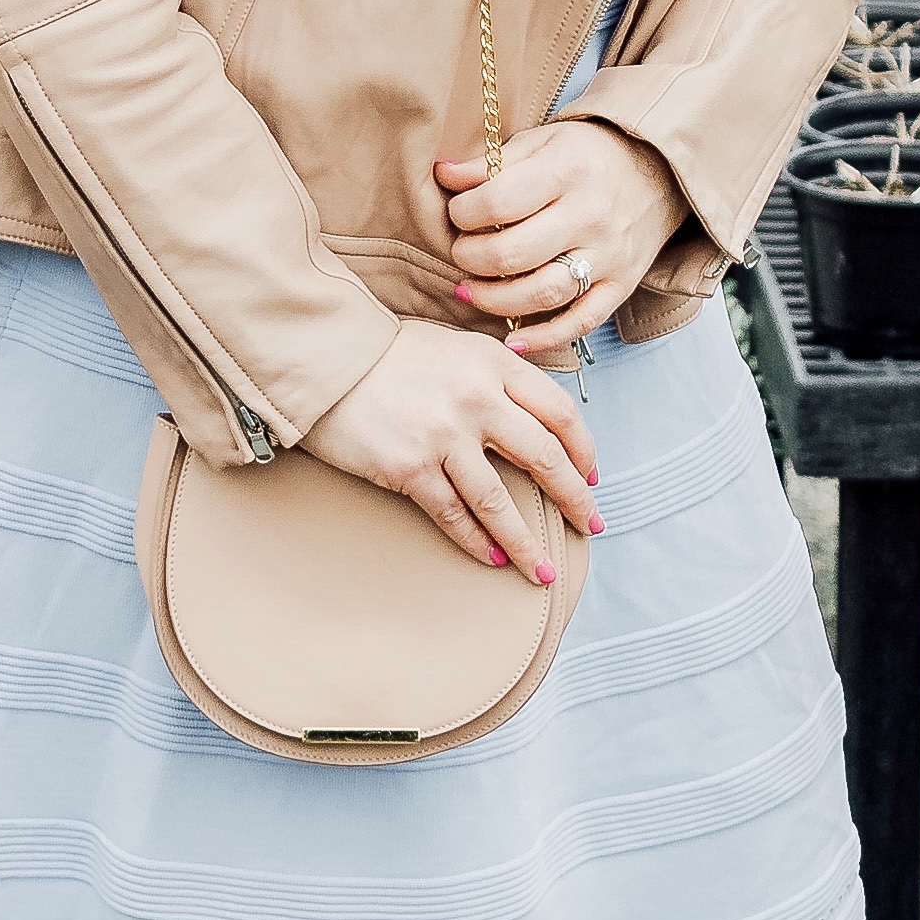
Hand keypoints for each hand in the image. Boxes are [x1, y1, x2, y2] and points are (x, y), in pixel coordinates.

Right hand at [299, 320, 602, 582]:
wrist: (326, 359)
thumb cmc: (389, 354)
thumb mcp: (455, 348)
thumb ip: (496, 377)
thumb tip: (537, 420)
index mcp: (494, 364)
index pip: (560, 412)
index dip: (584, 450)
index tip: (593, 476)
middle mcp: (476, 399)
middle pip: (544, 458)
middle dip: (575, 499)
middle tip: (589, 526)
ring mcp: (443, 435)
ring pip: (500, 501)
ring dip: (526, 543)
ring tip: (543, 571)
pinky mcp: (409, 467)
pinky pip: (453, 515)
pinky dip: (476, 541)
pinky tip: (492, 557)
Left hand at [437, 116, 683, 349]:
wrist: (658, 169)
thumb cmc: (587, 155)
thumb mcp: (541, 141)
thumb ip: (492, 162)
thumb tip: (444, 175)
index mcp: (567, 170)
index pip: (498, 202)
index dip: (463, 213)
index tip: (457, 213)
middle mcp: (590, 215)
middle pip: (514, 254)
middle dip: (471, 259)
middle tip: (460, 253)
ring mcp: (609, 255)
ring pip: (542, 294)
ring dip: (495, 301)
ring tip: (471, 291)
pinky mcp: (622, 285)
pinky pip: (581, 323)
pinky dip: (544, 338)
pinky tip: (512, 340)